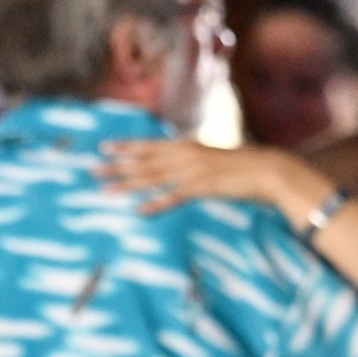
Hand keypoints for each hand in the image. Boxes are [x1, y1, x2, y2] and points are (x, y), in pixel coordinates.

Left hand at [97, 139, 302, 214]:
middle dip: (115, 166)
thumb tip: (170, 162)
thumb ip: (188, 158)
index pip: (149, 145)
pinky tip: (139, 210)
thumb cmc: (237, 166)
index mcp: (186, 146)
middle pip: (143, 161)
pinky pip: (174, 197)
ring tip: (104, 190)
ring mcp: (192, 171)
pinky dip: (156, 203)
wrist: (267, 169)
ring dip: (126, 184)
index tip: (102, 148)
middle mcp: (184, 155)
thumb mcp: (208, 157)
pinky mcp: (203, 187)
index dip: (125, 146)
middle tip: (90, 170)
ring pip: (152, 178)